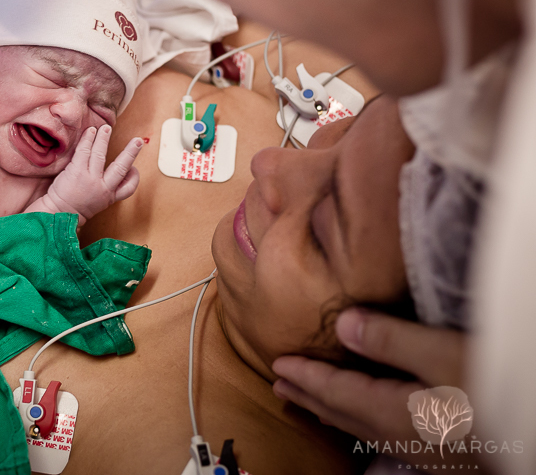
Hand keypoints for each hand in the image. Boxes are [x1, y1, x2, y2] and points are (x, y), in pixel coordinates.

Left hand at [32, 125, 142, 225]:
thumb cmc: (75, 208)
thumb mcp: (97, 204)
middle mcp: (102, 187)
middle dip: (131, 153)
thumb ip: (106, 191)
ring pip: (100, 154)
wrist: (59, 214)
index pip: (129, 188)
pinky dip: (88, 139)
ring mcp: (90, 178)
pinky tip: (91, 131)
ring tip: (106, 128)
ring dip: (104, 139)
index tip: (133, 169)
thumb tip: (110, 175)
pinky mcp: (77, 171)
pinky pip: (84, 151)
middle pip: (120, 167)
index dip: (134, 177)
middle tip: (138, 141)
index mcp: (109, 197)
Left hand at [272, 308, 469, 463]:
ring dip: (333, 411)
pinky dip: (364, 423)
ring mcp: (428, 452)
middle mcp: (405, 437)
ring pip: (365, 429)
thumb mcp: (449, 355)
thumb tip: (342, 325)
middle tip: (280, 384)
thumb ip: (393, 340)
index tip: (278, 364)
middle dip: (310, 397)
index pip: (337, 393)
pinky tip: (374, 422)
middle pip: (344, 414)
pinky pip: (389, 437)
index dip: (306, 377)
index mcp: (396, 412)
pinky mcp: (449, 456)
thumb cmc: (505, 389)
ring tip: (311, 402)